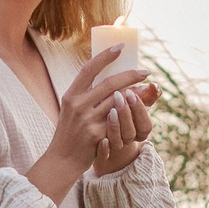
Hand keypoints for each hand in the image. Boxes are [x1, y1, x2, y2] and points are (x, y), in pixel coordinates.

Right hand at [27, 46, 154, 203]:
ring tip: (146, 89)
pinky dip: (131, 112)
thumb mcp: (71, 110)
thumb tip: (110, 80)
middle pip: (110, 83)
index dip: (105, 56)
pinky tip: (140, 108)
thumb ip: (86, 96)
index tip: (120, 47)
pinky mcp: (97, 134)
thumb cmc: (69, 134)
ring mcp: (88, 119)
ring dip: (135, 94)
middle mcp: (78, 105)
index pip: (89, 69)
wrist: (62, 160)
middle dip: (130, 75)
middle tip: (145, 71)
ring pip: (118, 100)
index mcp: (70, 95)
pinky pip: (119, 119)